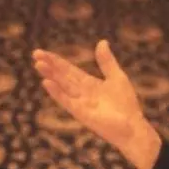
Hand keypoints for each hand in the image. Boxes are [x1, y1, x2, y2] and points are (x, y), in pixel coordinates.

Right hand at [32, 40, 161, 168]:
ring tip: (38, 64)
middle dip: (50, 65)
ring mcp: (80, 103)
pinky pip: (66, 101)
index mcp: (88, 84)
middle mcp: (81, 93)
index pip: (68, 70)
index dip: (56, 61)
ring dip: (50, 75)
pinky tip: (47, 83)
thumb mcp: (116, 77)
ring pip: (62, 86)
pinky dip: (57, 92)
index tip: (42, 53)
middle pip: (62, 76)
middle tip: (35, 54)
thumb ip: (106, 61)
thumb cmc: (126, 104)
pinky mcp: (81, 113)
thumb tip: (102, 41)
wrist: (133, 127)